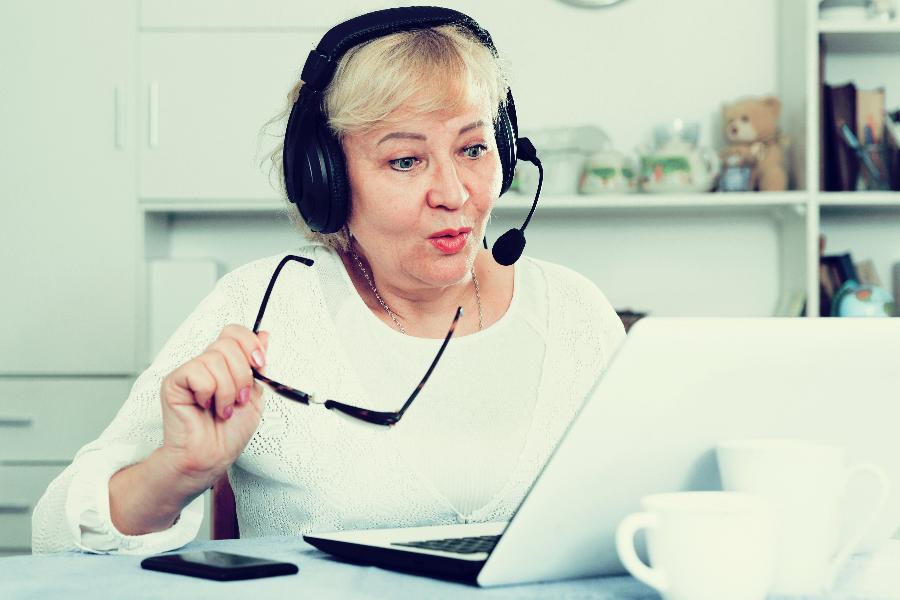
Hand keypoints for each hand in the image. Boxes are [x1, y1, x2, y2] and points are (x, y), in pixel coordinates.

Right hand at [159, 324, 268, 488]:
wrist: (212, 456)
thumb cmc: (230, 433)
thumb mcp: (256, 395)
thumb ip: (258, 365)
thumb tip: (264, 335)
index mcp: (226, 364)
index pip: (235, 332)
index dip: (250, 343)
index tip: (260, 363)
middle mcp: (207, 363)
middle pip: (228, 342)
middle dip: (242, 374)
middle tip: (240, 398)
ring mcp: (190, 371)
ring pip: (215, 358)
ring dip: (227, 389)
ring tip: (223, 408)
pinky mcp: (174, 380)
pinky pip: (197, 371)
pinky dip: (208, 392)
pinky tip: (205, 406)